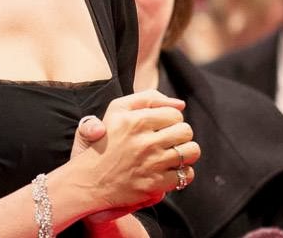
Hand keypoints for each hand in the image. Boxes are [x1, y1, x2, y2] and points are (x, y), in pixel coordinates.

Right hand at [73, 89, 200, 213]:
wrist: (91, 179)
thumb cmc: (106, 140)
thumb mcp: (117, 109)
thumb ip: (148, 98)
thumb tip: (180, 104)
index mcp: (136, 120)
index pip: (175, 114)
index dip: (171, 118)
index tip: (161, 125)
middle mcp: (145, 142)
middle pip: (186, 131)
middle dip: (180, 133)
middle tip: (168, 138)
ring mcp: (151, 164)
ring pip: (191, 151)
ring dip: (185, 151)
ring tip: (172, 152)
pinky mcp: (156, 184)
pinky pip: (186, 174)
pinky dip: (181, 172)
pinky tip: (168, 168)